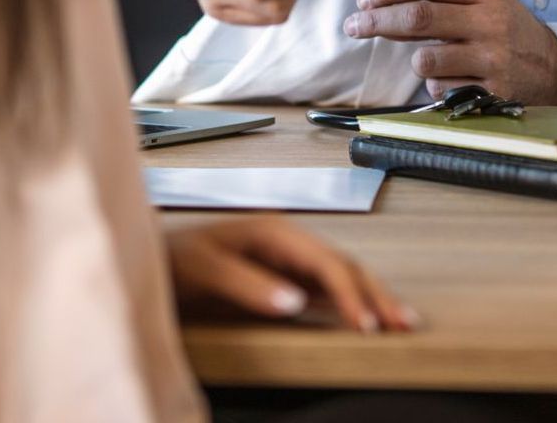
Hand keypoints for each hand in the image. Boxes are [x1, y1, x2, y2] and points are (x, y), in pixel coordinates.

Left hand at [165, 216, 416, 332]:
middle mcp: (287, 242)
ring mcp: (287, 260)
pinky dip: (352, 303)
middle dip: (376, 293)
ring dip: (371, 297)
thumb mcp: (206, 269)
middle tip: (404, 323)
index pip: (326, 262)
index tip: (366, 324)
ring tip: (400, 321)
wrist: (151, 262)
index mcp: (274, 232)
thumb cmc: (174, 259)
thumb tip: (295, 302)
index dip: (349, 293)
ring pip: (341, 276)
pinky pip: (327, 289)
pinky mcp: (283, 278)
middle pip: (343, 265)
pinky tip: (366, 317)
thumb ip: (249, 285)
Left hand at [343, 0, 556, 103]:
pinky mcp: (493, 92)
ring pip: (424, 59)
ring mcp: (493, 58)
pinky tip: (456, 80)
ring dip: (414, 61)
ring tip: (429, 59)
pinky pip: (441, 90)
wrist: (556, 68)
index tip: (364, 0)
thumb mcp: (485, 2)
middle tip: (353, 26)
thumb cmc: (507, 30)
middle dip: (376, 21)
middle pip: (419, 16)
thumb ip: (441, 0)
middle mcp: (491, 21)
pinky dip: (436, 85)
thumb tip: (378, 6)